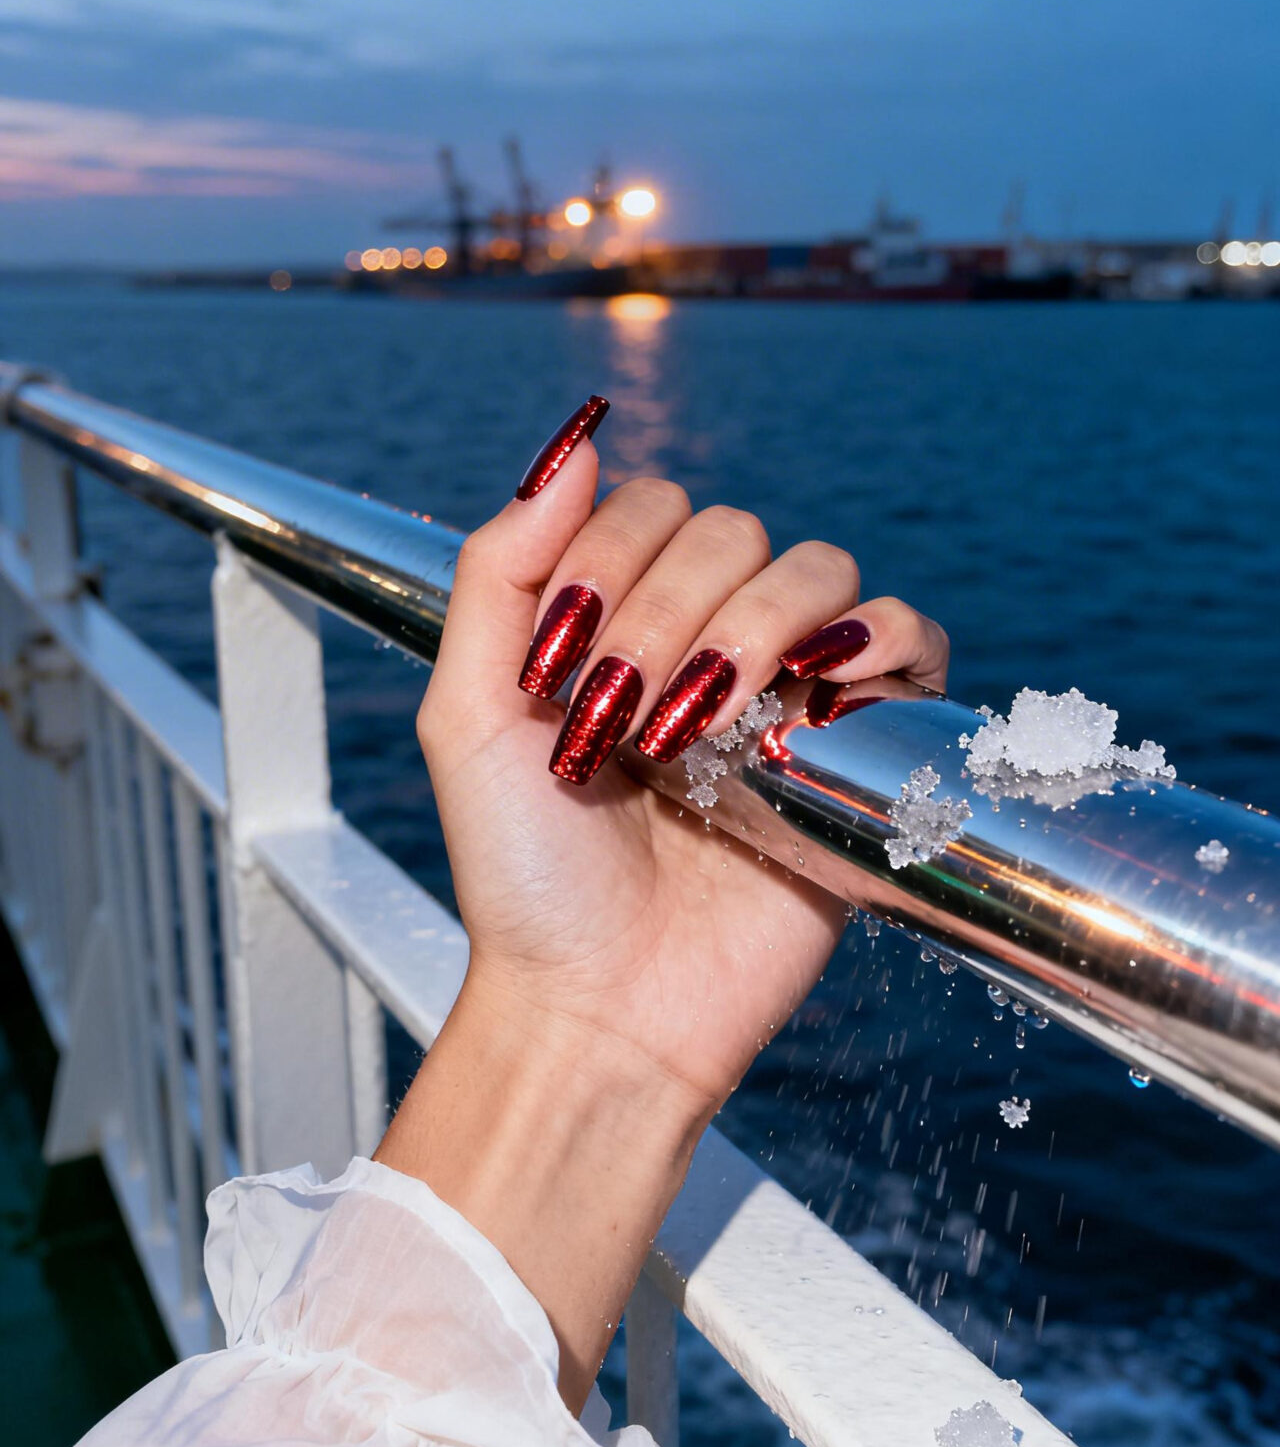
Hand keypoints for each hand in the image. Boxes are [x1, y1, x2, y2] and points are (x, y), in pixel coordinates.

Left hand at [416, 399, 947, 1113]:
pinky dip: (878, 642)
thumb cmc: (529, 878)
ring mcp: (792, 692)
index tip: (566, 675)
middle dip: (674, 610)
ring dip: (759, 626)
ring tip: (707, 728)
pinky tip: (815, 696)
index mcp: (627, 620)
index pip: (653, 505)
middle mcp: (714, 640)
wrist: (603, 1006)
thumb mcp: (470, 713)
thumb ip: (501, 570)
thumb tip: (575, 440)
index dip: (613, 564)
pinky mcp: (862, 750)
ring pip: (820, 571)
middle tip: (632, 717)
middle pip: (736, 530)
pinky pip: (912, 642)